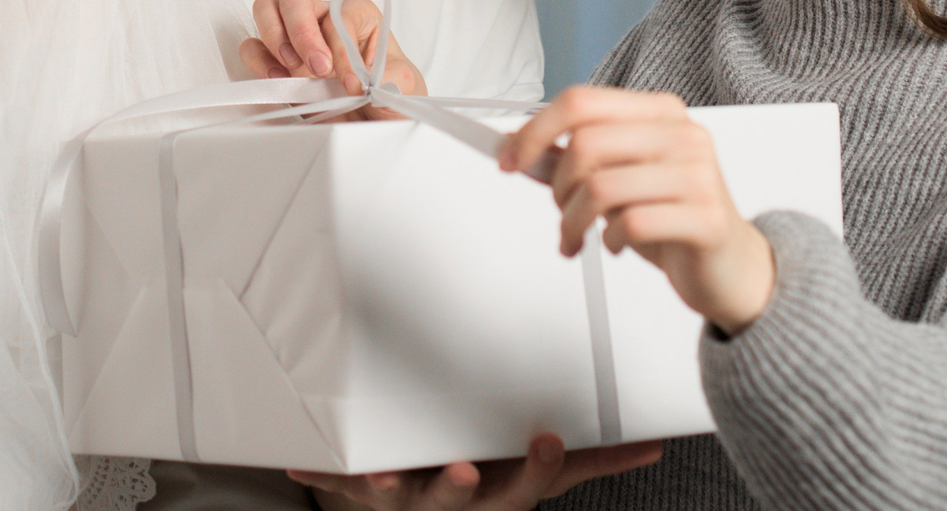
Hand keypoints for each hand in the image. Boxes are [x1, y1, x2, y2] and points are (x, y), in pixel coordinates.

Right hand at [240, 0, 426, 115]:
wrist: (374, 124)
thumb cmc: (390, 95)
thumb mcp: (403, 86)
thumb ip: (389, 80)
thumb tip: (368, 82)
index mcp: (357, 14)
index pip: (339, 15)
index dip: (342, 47)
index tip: (351, 83)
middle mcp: (322, 19)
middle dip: (302, 32)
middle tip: (318, 69)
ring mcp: (296, 38)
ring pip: (267, 10)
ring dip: (274, 38)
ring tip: (294, 70)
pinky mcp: (276, 63)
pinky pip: (252, 47)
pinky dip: (259, 61)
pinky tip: (278, 81)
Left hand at [289, 432, 660, 510]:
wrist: (424, 507)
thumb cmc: (489, 479)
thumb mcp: (538, 474)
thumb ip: (594, 459)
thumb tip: (654, 444)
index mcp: (499, 494)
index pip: (528, 487)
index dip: (538, 469)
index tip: (549, 442)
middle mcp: (452, 502)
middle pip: (461, 501)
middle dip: (461, 488)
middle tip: (464, 471)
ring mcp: (406, 497)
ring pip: (398, 498)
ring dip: (388, 489)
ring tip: (382, 481)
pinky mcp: (363, 487)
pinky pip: (337, 482)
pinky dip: (316, 472)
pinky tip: (293, 459)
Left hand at [497, 86, 777, 334]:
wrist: (731, 266)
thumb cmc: (673, 216)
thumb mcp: (619, 180)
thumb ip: (573, 161)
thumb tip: (518, 146)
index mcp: (660, 112)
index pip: (581, 102)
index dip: (535, 131)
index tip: (509, 159)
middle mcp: (683, 135)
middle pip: (585, 145)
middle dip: (557, 188)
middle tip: (561, 212)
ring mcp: (699, 174)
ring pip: (601, 188)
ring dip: (573, 222)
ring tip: (578, 237)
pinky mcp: (705, 218)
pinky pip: (630, 224)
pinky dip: (608, 240)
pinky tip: (616, 244)